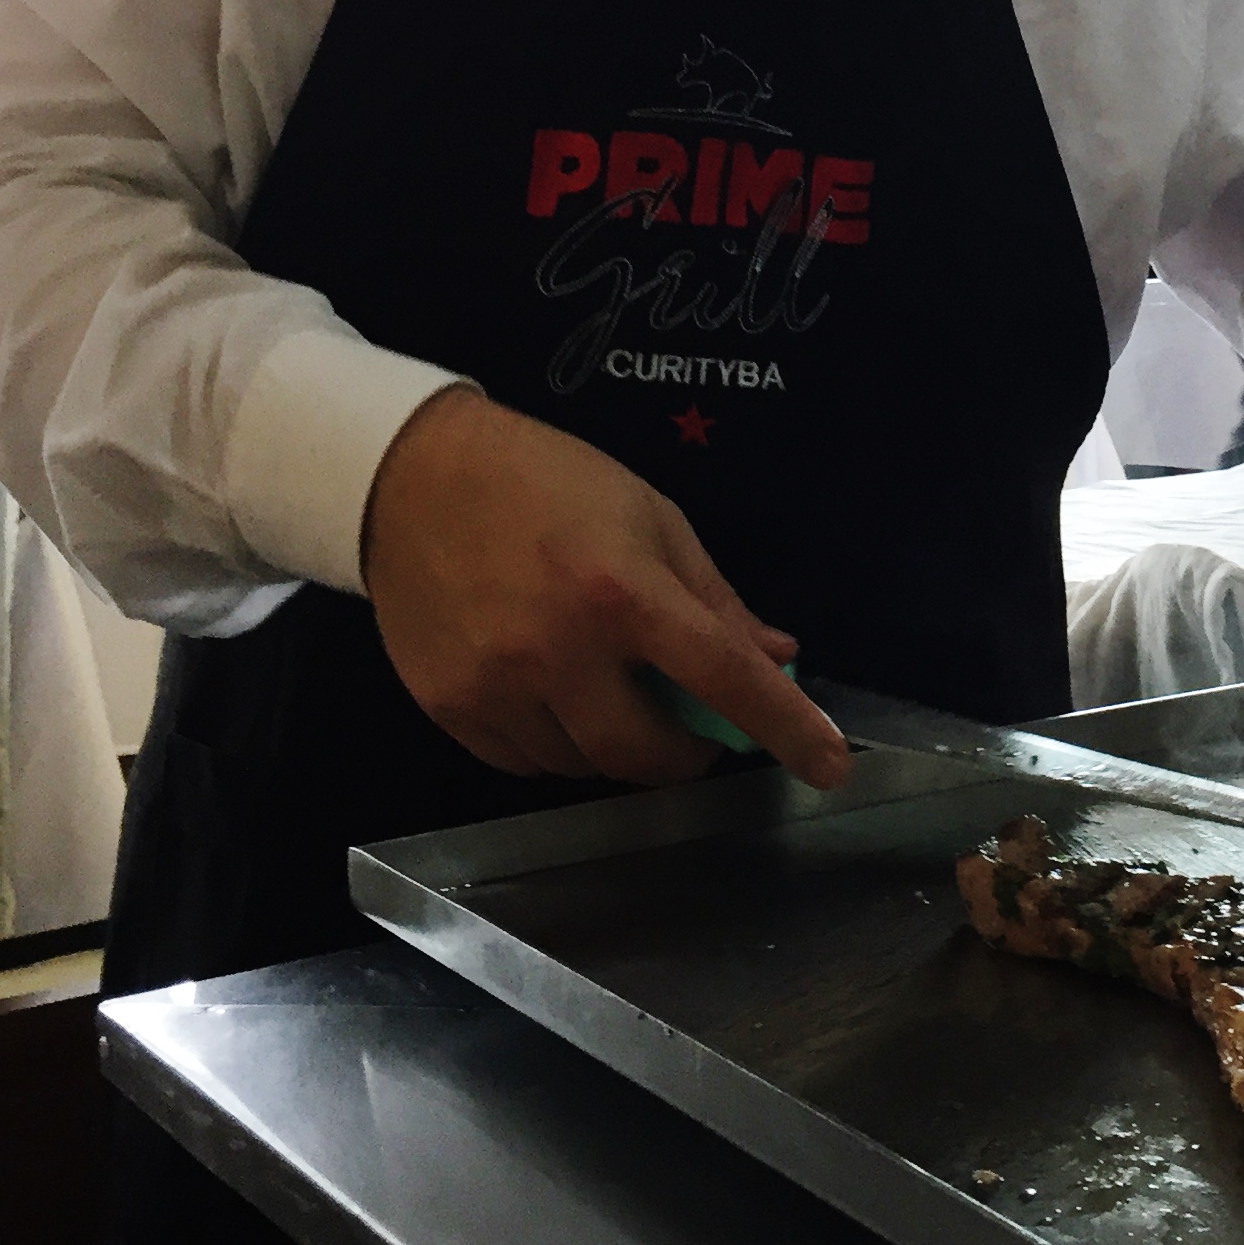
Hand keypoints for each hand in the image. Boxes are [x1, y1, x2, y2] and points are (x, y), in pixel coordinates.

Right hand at [360, 385, 847, 788]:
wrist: (413, 477)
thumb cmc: (550, 484)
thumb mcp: (651, 518)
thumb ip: (714, 599)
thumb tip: (776, 659)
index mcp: (621, 591)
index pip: (722, 677)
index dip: (785, 726)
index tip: (830, 766)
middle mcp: (556, 650)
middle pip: (642, 756)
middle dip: (680, 754)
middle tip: (687, 725)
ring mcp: (494, 686)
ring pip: (580, 767)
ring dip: (613, 746)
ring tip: (605, 688)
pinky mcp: (446, 707)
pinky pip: (523, 763)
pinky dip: (556, 747)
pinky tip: (553, 696)